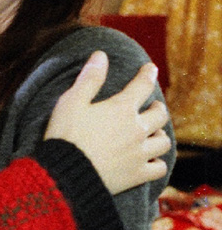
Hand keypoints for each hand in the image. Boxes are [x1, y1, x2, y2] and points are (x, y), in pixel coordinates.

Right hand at [44, 51, 171, 194]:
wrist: (66, 173)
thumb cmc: (65, 135)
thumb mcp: (71, 101)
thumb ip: (89, 78)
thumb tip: (101, 55)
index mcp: (121, 109)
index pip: (142, 86)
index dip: (147, 74)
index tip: (150, 69)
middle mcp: (136, 129)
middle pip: (160, 114)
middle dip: (157, 107)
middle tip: (152, 105)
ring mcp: (140, 153)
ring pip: (163, 141)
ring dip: (159, 134)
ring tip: (153, 132)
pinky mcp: (137, 174)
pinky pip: (159, 167)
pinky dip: (157, 162)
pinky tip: (151, 159)